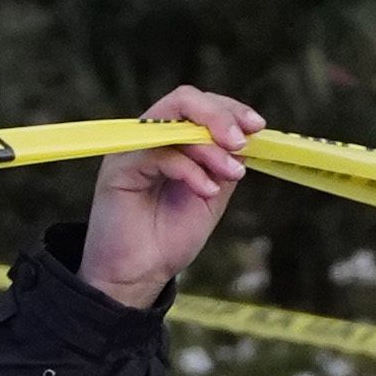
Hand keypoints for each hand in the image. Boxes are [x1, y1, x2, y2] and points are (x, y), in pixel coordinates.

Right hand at [77, 84, 261, 309]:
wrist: (139, 274)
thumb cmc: (169, 236)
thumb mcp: (211, 195)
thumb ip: (225, 163)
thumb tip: (248, 138)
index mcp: (172, 139)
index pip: (201, 105)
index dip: (231, 109)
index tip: (258, 126)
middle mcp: (150, 136)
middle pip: (186, 100)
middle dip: (220, 117)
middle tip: (241, 143)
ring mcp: (132, 148)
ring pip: (173, 121)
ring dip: (209, 146)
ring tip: (231, 174)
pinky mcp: (118, 167)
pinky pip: (159, 152)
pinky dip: (190, 168)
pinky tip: (206, 191)